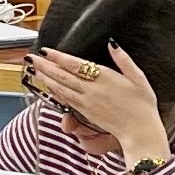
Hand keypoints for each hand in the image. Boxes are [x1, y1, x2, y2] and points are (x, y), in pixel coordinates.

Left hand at [24, 43, 171, 168]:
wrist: (140, 131)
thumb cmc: (142, 105)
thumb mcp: (138, 78)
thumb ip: (124, 60)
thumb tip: (112, 44)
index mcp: (104, 78)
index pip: (75, 64)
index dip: (58, 57)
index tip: (46, 51)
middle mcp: (92, 90)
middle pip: (63, 75)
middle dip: (45, 66)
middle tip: (31, 58)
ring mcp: (87, 102)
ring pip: (61, 88)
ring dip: (46, 78)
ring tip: (35, 70)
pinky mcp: (86, 113)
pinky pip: (66, 100)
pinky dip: (55, 92)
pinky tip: (49, 87)